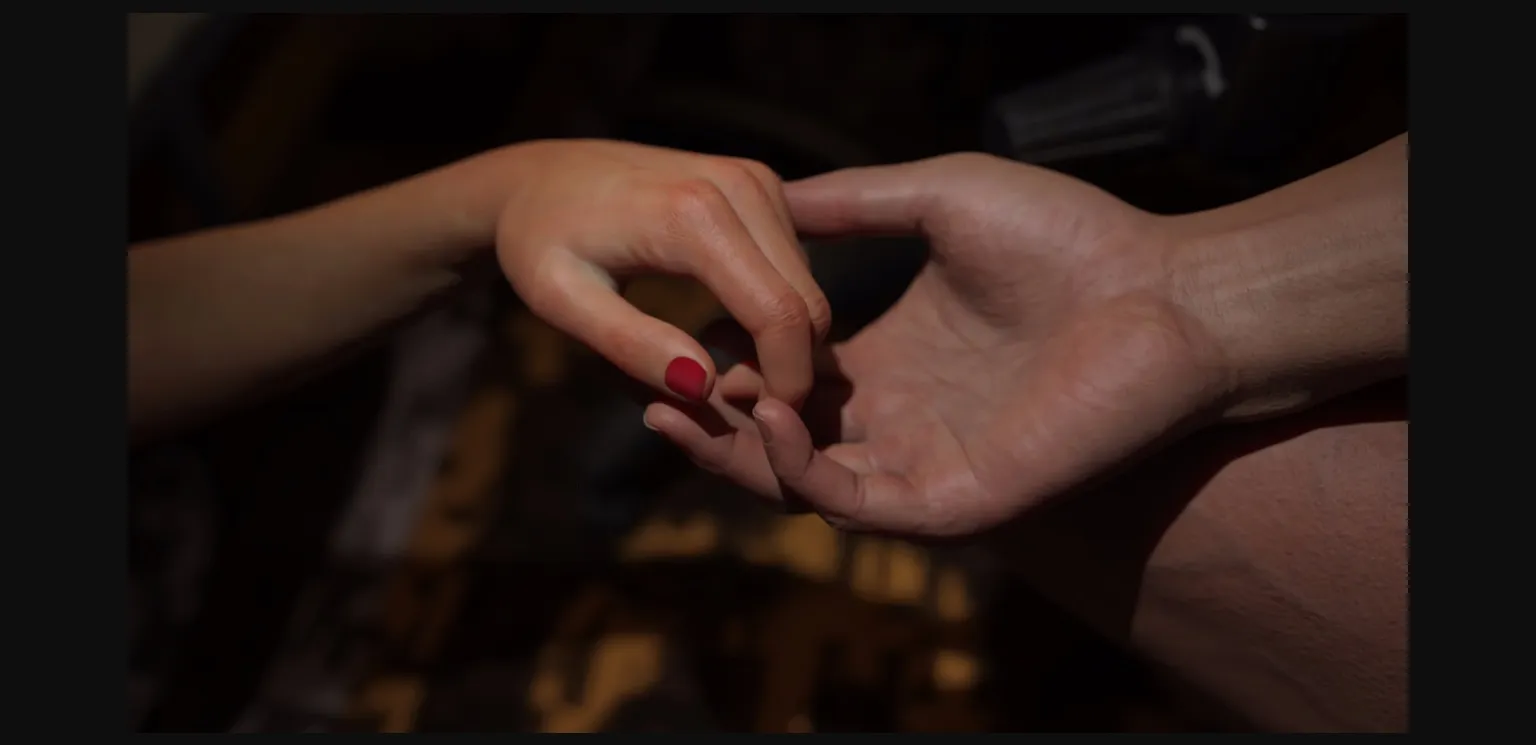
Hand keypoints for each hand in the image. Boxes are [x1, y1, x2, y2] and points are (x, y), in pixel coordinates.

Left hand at [493, 140, 830, 404]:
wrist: (540, 176)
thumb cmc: (539, 240)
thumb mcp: (561, 301)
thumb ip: (631, 345)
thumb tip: (704, 387)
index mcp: (692, 216)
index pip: (780, 315)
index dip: (785, 383)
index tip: (762, 426)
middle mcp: (739, 186)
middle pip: (808, 304)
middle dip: (789, 369)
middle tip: (732, 405)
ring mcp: (756, 179)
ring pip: (808, 288)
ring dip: (784, 342)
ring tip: (719, 371)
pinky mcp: (760, 182)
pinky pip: (796, 264)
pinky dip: (779, 309)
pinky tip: (727, 330)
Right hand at [643, 153, 1233, 536]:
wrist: (1163, 291)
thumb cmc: (1069, 237)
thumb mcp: (939, 199)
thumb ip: (856, 205)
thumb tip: (775, 192)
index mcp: (892, 358)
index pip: (788, 379)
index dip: (731, 363)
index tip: (676, 332)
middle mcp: (900, 417)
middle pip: (783, 441)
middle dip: (714, 424)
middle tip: (650, 394)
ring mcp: (926, 462)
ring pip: (808, 484)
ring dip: (741, 458)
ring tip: (683, 409)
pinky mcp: (957, 498)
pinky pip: (861, 505)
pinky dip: (806, 475)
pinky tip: (774, 421)